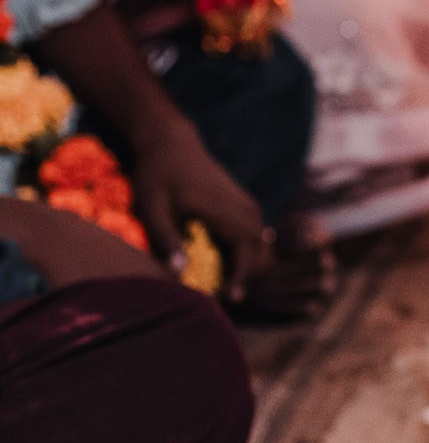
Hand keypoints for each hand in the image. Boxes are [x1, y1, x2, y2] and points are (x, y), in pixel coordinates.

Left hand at [126, 117, 271, 296]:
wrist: (171, 143)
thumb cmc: (157, 175)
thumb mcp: (152, 207)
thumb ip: (164, 238)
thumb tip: (178, 272)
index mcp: (228, 212)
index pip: (248, 255)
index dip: (242, 279)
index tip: (230, 299)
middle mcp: (246, 210)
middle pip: (262, 255)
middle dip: (247, 278)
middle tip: (221, 296)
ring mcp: (249, 206)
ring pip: (263, 248)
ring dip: (249, 268)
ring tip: (223, 284)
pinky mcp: (247, 205)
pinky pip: (257, 238)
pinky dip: (247, 255)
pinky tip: (224, 265)